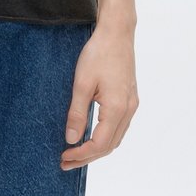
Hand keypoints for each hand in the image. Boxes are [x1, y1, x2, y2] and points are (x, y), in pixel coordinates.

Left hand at [60, 24, 138, 169]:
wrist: (117, 33)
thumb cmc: (98, 54)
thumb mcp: (82, 83)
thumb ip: (77, 113)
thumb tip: (71, 139)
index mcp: (117, 108)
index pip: (99, 144)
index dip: (81, 154)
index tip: (64, 157)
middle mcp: (128, 110)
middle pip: (110, 146)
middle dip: (88, 157)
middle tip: (66, 162)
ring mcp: (131, 105)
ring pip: (116, 138)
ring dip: (97, 149)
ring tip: (76, 153)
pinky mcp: (129, 98)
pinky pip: (119, 127)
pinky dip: (105, 137)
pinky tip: (91, 136)